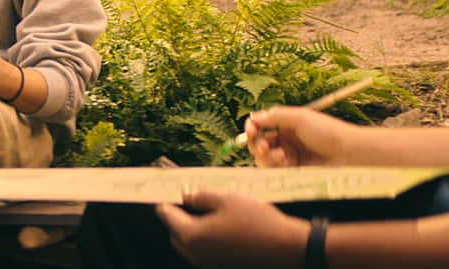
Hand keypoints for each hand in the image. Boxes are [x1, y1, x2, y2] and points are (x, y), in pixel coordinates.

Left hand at [155, 190, 307, 268]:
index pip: (166, 215)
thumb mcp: (226, 199)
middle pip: (175, 231)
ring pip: (189, 243)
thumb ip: (200, 196)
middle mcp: (196, 254)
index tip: (162, 187)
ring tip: (205, 209)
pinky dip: (205, 238)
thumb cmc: (257, 221)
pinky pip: (204, 251)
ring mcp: (208, 263)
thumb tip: (185, 196)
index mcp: (192, 235)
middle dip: (176, 215)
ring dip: (191, 227)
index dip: (163, 198)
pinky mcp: (221, 266)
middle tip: (187, 197)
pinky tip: (219, 224)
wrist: (286, 249)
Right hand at [246, 106, 352, 167]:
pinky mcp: (293, 171)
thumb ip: (274, 117)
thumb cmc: (327, 132)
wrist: (348, 154)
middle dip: (257, 144)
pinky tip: (286, 162)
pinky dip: (275, 166)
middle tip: (264, 147)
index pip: (261, 125)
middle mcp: (285, 139)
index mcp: (286, 124)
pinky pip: (274, 170)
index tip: (250, 130)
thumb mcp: (300, 117)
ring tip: (280, 156)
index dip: (252, 128)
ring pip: (263, 158)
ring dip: (266, 156)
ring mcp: (289, 156)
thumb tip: (253, 118)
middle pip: (258, 142)